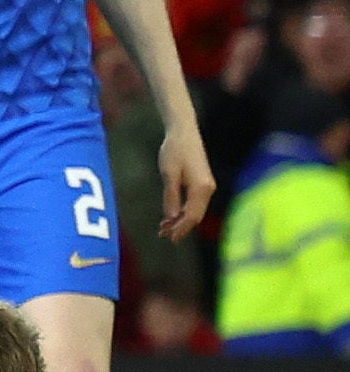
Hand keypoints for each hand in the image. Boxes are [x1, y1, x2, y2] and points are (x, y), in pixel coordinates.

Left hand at [158, 123, 217, 240]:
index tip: (170, 238)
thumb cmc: (174, 150)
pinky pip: (194, 203)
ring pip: (195, 210)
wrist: (184, 133)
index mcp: (201, 188)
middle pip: (195, 216)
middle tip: (163, 236)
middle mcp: (208, 190)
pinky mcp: (203, 183)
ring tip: (164, 228)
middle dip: (181, 227)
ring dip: (181, 220)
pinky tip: (172, 216)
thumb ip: (170, 196)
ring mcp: (207, 187)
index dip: (181, 229)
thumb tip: (170, 218)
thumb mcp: (168, 173)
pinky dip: (183, 211)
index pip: (192, 216)